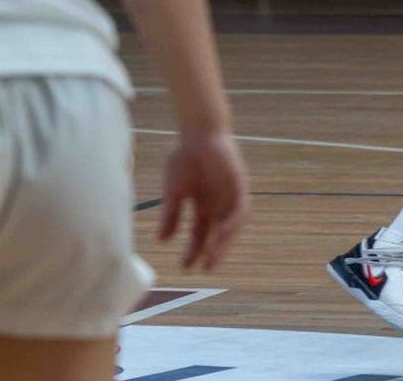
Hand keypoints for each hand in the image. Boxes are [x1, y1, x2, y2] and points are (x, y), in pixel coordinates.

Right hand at [157, 131, 248, 270]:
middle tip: (206, 269)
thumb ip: (170, 214)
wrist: (197, 133)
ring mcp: (230, 196)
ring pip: (231, 225)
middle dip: (213, 252)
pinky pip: (240, 209)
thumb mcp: (173, 190)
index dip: (193, 251)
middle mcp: (218, 205)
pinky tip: (222, 232)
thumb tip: (162, 240)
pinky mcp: (239, 186)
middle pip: (217, 235)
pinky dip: (233, 222)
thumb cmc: (184, 157)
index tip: (184, 267)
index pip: (199, 234)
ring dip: (224, 241)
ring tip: (214, 256)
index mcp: (202, 206)